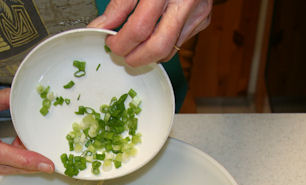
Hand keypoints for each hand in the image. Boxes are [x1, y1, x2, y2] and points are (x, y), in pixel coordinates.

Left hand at [88, 0, 211, 66]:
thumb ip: (120, 4)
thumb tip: (102, 26)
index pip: (139, 29)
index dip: (121, 42)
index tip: (110, 43)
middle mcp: (185, 2)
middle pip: (158, 47)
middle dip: (136, 58)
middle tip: (122, 55)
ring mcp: (197, 12)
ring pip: (170, 50)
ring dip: (149, 54)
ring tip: (135, 45)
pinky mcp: (203, 19)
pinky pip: (179, 42)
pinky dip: (163, 43)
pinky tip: (154, 34)